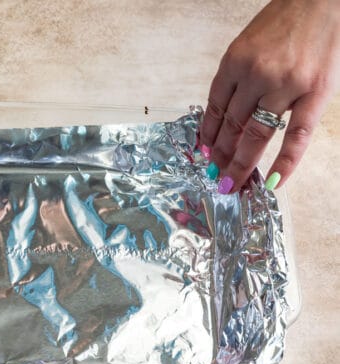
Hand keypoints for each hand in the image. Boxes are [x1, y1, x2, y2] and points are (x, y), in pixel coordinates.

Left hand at [201, 0, 339, 192]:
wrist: (323, 0)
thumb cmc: (284, 22)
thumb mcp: (246, 45)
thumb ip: (235, 79)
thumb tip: (224, 119)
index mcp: (234, 62)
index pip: (215, 107)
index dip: (208, 133)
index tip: (204, 152)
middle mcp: (256, 75)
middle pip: (232, 125)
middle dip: (221, 155)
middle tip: (214, 176)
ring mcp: (285, 86)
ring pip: (256, 134)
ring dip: (241, 162)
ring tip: (230, 182)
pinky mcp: (315, 94)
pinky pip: (296, 136)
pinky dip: (285, 162)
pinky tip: (272, 181)